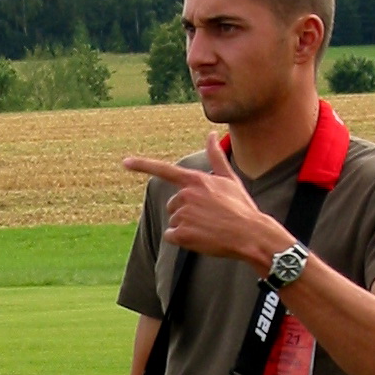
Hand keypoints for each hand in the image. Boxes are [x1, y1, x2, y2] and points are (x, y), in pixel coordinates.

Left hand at [123, 133, 287, 270]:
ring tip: (208, 228)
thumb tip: (211, 134)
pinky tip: (200, 238)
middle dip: (186, 212)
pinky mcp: (181, 233)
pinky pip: (171, 236)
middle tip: (209, 217)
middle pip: (173, 204)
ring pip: (173, 221)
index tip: (125, 162)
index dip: (142, 165)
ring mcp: (182, 214)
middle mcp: (185, 194)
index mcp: (195, 180)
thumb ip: (216, 157)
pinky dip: (182, 240)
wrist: (250, 234)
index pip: (164, 170)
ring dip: (186, 227)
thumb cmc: (241, 207)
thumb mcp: (230, 179)